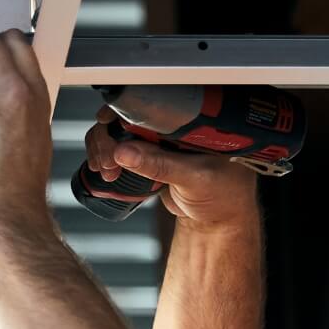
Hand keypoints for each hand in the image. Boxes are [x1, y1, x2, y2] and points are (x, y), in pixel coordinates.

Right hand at [84, 105, 257, 231]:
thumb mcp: (195, 179)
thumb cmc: (224, 198)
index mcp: (191, 123)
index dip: (123, 113)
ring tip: (105, 170)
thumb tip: (124, 151)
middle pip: (129, 117)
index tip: (107, 128)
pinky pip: (124, 152)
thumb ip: (161, 165)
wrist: (219, 222)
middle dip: (109, 137)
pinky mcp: (152, 159)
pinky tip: (105, 170)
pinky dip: (109, 158)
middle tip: (106, 162)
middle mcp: (174, 128)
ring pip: (122, 134)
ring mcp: (160, 143)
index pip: (150, 106)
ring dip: (105, 149)